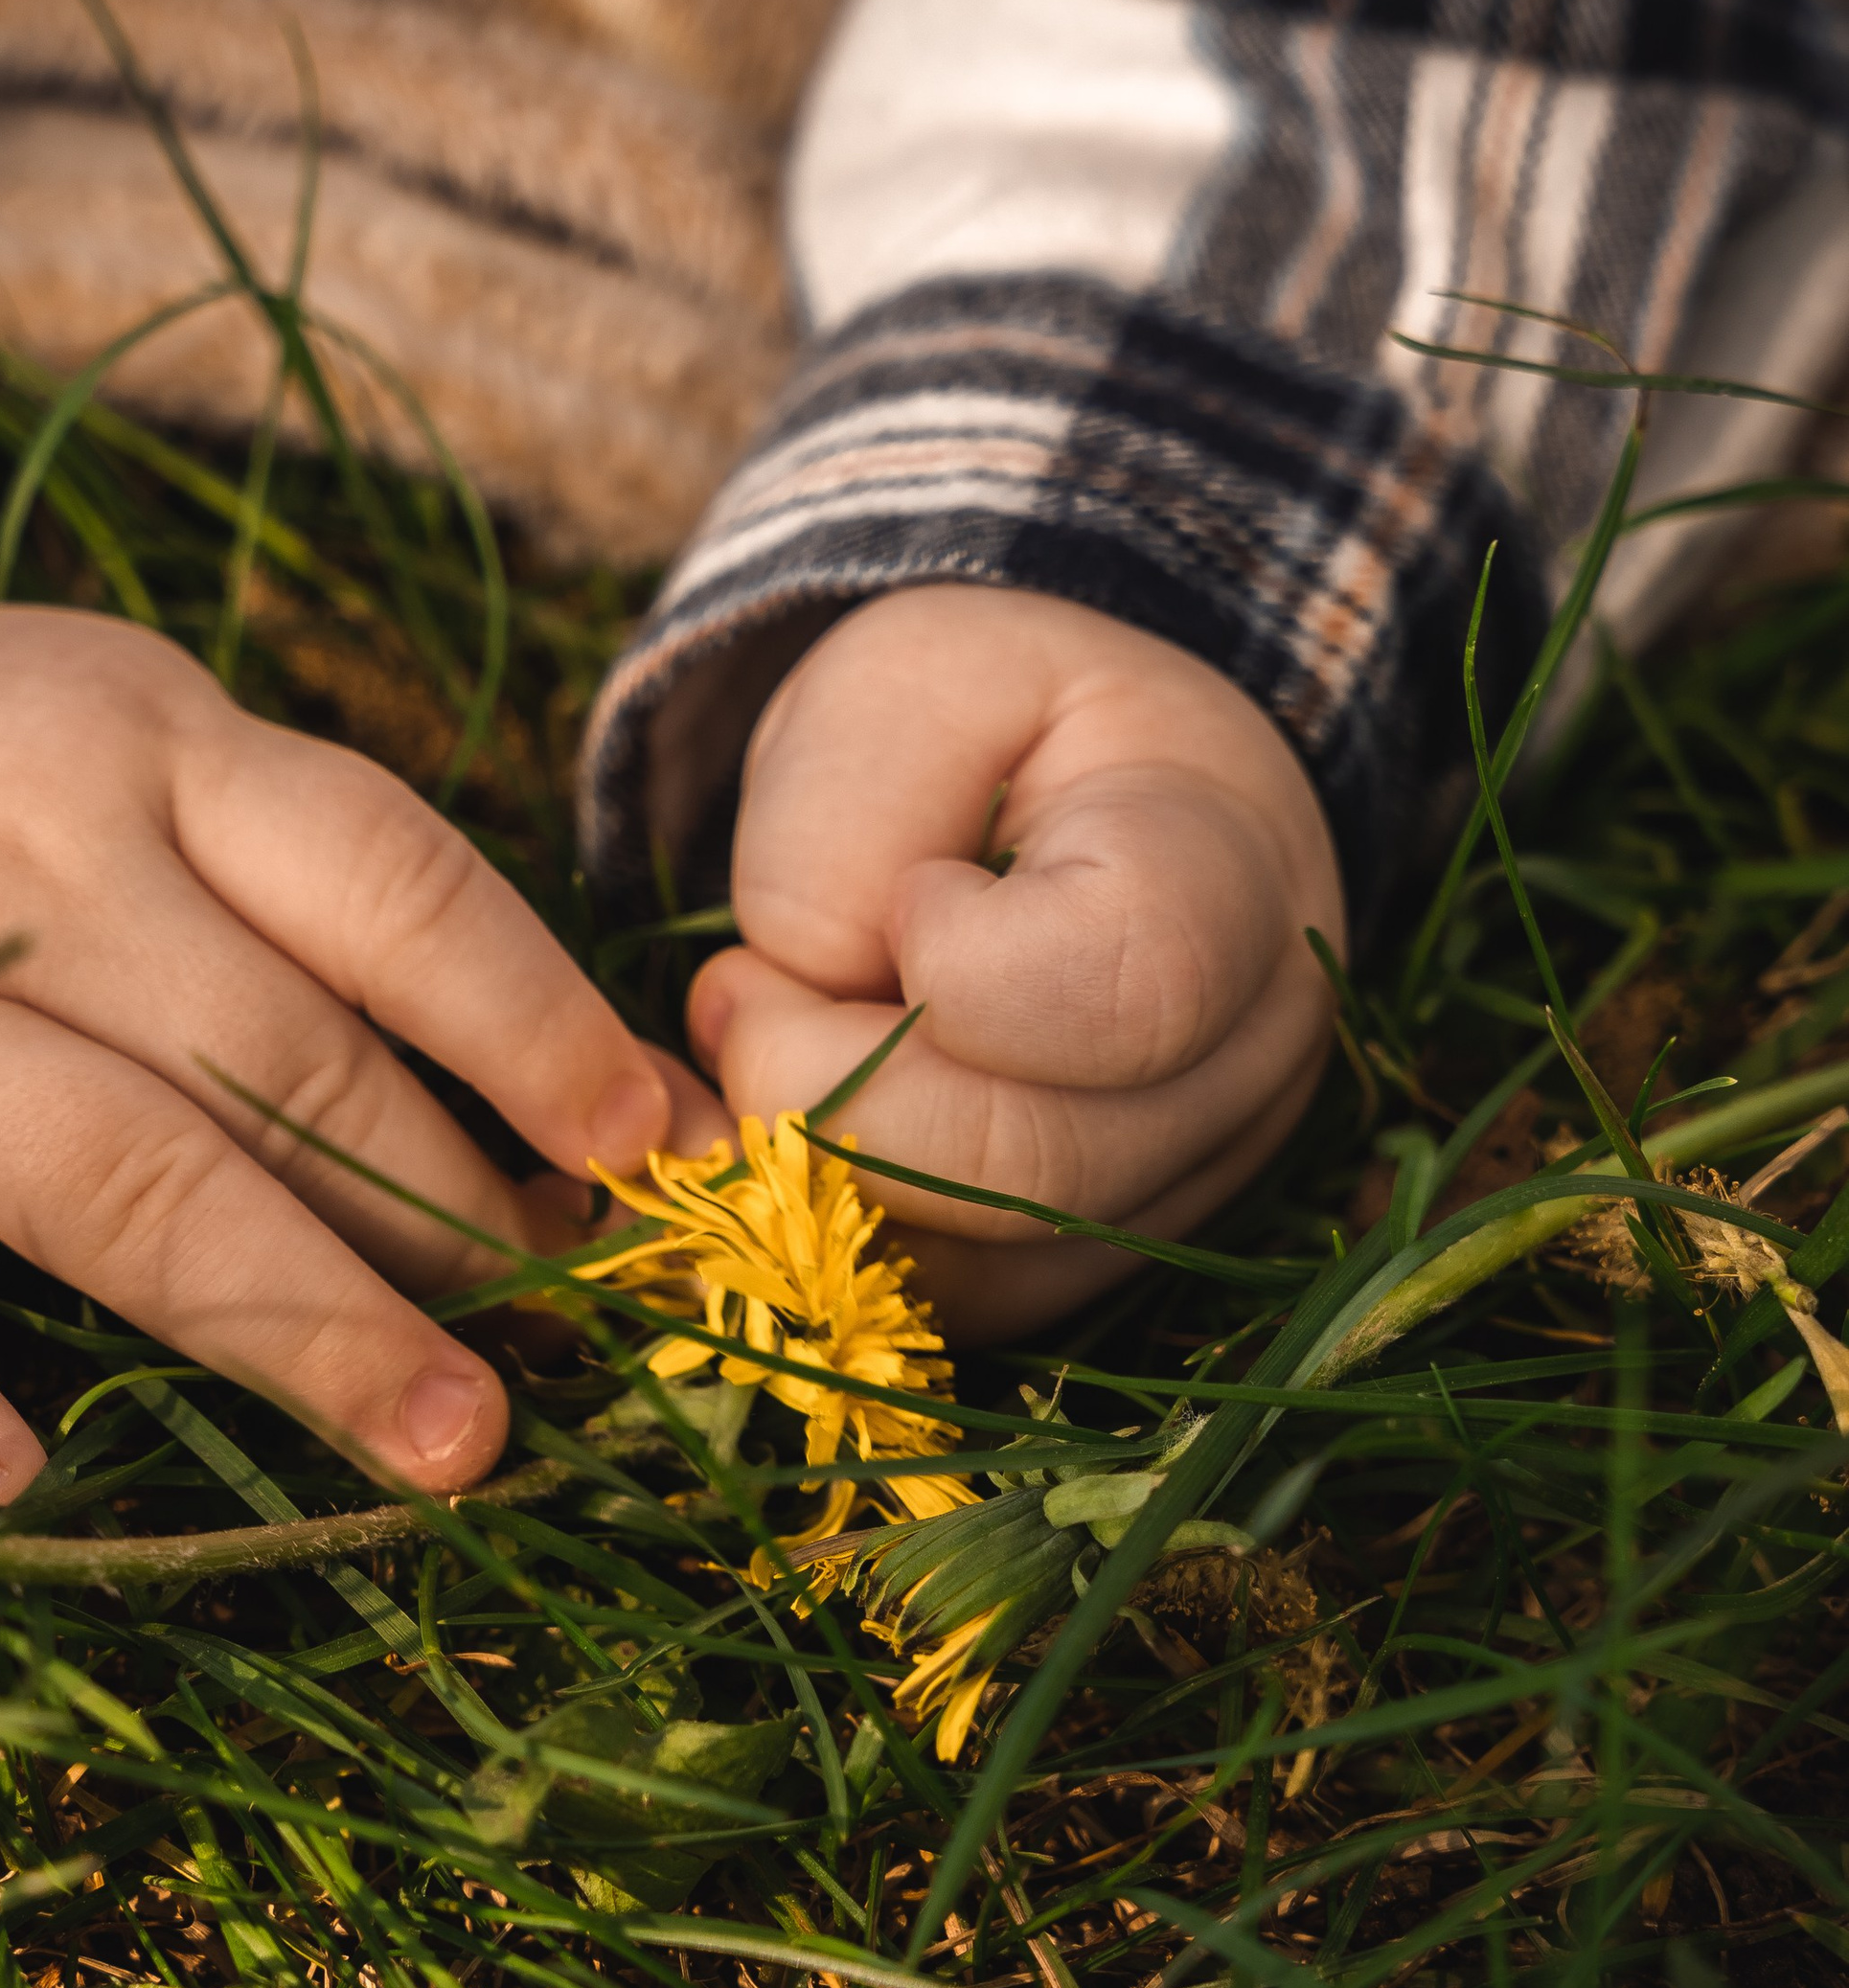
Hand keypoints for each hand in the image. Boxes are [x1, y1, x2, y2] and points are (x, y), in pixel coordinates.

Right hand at [0, 563, 702, 1512]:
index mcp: (157, 752)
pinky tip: (3, 1499)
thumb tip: (621, 1105)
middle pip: (277, 1059)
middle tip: (563, 1338)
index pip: (388, 885)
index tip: (644, 1150)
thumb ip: (356, 907)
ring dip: (295, 1318)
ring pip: (120, 1174)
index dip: (530, 1024)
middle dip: (447, 1216)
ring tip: (443, 1439)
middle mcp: (30, 868)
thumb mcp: (163, 755)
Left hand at [688, 586, 1343, 1335]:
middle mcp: (1247, 1059)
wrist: (1087, 804)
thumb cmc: (1004, 731)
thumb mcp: (906, 679)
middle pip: (1031, 1167)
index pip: (1132, 988)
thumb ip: (839, 820)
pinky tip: (805, 1118)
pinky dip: (836, 1232)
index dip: (958, 963)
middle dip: (826, 1091)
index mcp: (1231, 877)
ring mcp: (1190, 1182)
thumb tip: (803, 995)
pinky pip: (948, 1308)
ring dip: (818, 1167)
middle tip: (739, 993)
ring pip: (978, 1266)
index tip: (914, 891)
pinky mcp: (1104, 1266)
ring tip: (775, 1034)